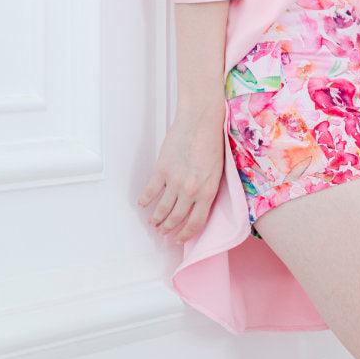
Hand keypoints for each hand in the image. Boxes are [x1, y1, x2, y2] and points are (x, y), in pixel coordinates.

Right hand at [136, 100, 226, 243]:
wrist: (201, 120)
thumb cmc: (212, 140)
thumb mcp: (217, 170)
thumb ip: (207, 188)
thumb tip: (197, 203)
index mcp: (208, 191)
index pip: (196, 223)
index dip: (185, 234)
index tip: (179, 239)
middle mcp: (191, 190)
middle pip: (176, 219)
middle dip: (167, 228)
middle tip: (162, 232)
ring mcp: (175, 181)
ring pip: (161, 209)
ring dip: (155, 219)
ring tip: (152, 222)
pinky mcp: (162, 170)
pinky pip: (150, 192)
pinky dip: (144, 200)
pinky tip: (142, 203)